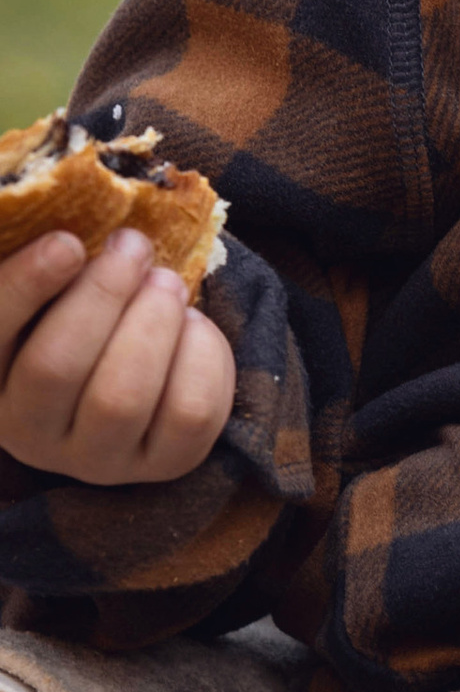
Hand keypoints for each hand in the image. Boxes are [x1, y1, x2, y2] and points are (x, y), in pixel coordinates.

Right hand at [0, 229, 235, 486]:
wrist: (134, 377)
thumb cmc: (78, 317)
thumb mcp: (50, 295)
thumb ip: (49, 268)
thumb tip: (69, 225)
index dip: (25, 288)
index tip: (68, 242)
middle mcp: (29, 434)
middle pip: (55, 368)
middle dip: (103, 294)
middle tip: (133, 247)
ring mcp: (96, 459)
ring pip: (123, 397)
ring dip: (153, 321)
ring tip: (166, 281)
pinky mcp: (163, 465)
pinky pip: (190, 412)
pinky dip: (202, 354)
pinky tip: (192, 326)